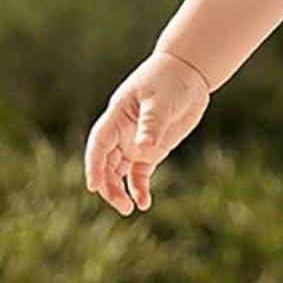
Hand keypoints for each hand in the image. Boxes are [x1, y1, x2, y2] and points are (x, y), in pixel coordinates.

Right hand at [84, 51, 211, 215]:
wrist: (189, 73)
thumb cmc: (170, 79)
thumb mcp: (161, 100)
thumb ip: (152, 124)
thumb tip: (145, 148)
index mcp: (117, 116)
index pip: (99, 144)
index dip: (94, 165)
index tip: (93, 186)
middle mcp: (121, 132)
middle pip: (106, 164)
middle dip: (108, 186)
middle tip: (121, 205)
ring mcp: (135, 142)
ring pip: (119, 172)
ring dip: (120, 191)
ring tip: (129, 209)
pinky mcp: (152, 150)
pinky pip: (139, 174)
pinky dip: (139, 188)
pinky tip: (143, 203)